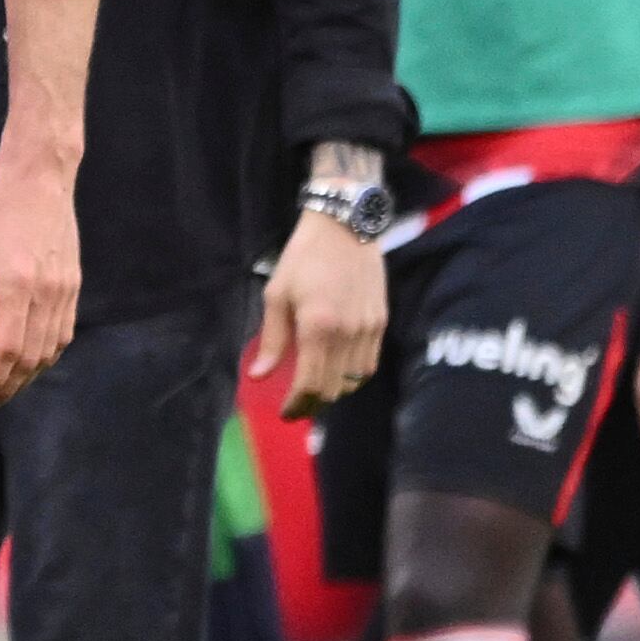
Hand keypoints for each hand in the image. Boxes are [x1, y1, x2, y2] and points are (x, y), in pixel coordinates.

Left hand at [0, 155, 79, 413]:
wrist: (42, 174)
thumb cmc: (0, 203)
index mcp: (19, 282)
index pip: (9, 348)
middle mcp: (48, 291)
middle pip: (33, 357)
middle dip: (9, 387)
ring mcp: (66, 289)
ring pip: (52, 349)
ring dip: (29, 376)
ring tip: (5, 389)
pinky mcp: (73, 284)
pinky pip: (64, 332)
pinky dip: (47, 354)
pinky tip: (29, 361)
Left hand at [249, 209, 388, 418]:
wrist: (345, 228)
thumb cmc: (303, 258)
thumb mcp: (277, 294)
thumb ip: (271, 339)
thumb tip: (259, 376)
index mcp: (318, 327)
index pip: (311, 384)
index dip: (297, 405)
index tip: (285, 412)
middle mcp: (348, 333)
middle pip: (334, 389)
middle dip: (313, 403)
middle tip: (296, 405)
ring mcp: (369, 328)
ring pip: (354, 381)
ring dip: (334, 391)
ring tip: (315, 389)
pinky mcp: (381, 321)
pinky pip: (370, 363)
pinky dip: (353, 375)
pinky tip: (337, 371)